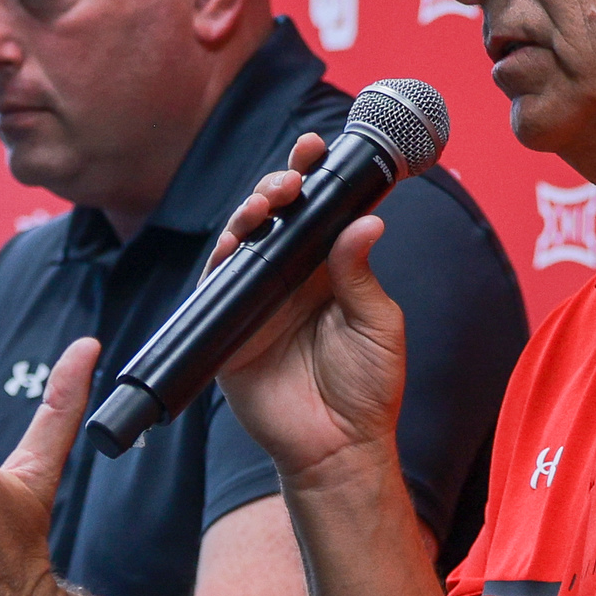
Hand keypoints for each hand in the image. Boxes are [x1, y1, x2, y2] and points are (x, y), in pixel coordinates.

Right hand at [203, 131, 409, 488]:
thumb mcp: (378, 325)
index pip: (317, 211)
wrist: (337, 448)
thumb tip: (366, 222)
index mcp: (328, 270)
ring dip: (249, 213)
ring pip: (242, 241)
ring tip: (266, 203)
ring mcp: (256, 300)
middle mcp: (289, 277)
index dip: (312, 176)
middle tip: (291, 177)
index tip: (316, 147)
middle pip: (274, 216)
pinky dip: (222, 259)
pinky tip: (234, 241)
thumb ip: (362, 275)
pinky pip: (216, 286)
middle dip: (277, 185)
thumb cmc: (368, 389)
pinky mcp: (228, 328)